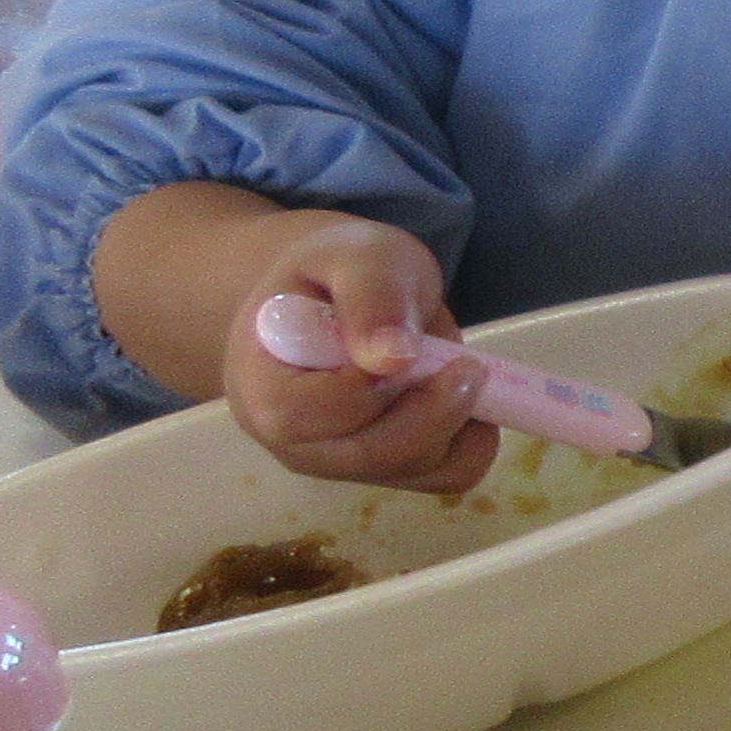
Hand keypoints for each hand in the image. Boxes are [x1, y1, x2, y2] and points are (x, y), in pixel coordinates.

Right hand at [218, 215, 498, 494]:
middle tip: (467, 362)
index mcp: (259, 387)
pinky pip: (445, 475)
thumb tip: (390, 358)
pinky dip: (471, 439)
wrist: (340, 294)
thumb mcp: (356, 255)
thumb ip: (370, 295)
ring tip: (450, 366)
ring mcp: (337, 462)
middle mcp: (289, 441)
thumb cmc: (339, 272)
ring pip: (415, 468)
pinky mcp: (384, 471)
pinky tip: (460, 395)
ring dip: (456, 419)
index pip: (307, 415)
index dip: (371, 387)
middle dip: (434, 409)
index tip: (414, 345)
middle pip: (369, 454)